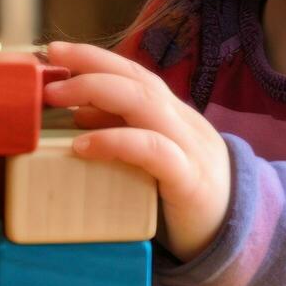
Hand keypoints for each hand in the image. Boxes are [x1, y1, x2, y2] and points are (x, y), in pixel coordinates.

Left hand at [42, 41, 230, 261]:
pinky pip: (153, 151)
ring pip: (145, 103)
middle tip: (48, 72)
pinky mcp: (190, 180)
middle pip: (138, 80)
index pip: (135, 73)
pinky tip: (82, 147)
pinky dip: (115, 142)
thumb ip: (123, 133)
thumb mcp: (152, 159)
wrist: (237, 234)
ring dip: (96, 92)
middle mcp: (182, 123)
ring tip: (56, 99)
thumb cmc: (184, 198)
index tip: (55, 50)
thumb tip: (77, 113)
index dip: (95, 57)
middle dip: (90, 67)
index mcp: (173, 116)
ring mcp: (190, 148)